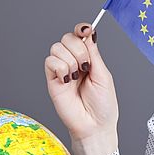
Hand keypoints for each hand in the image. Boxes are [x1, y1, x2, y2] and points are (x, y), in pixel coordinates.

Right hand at [44, 23, 118, 154]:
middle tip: (86, 67)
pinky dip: (60, 68)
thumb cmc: (103, 104)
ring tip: (77, 77)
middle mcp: (74, 61)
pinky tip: (67, 81)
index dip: (81, 29)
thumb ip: (94, 54)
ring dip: (70, 61)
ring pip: (57, 48)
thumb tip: (89, 33)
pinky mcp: (52, 79)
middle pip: (67, 38)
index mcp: (88, 58)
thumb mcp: (104, 75)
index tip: (86, 29)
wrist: (94, 125)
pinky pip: (50, 62)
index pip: (80, 36)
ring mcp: (62, 70)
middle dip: (78, 49)